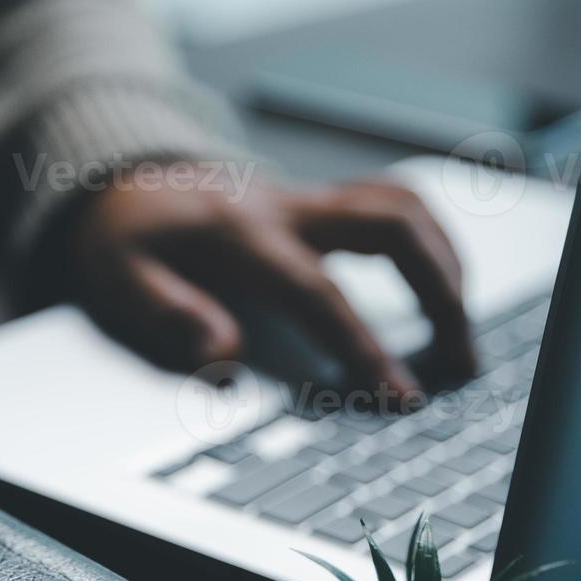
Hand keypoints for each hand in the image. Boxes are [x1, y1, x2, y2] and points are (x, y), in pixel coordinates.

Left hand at [69, 171, 475, 395]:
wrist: (119, 184)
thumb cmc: (122, 241)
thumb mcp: (118, 281)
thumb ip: (169, 315)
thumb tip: (223, 357)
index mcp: (240, 234)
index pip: (319, 293)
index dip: (364, 346)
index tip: (402, 396)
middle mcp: (285, 207)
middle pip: (391, 227)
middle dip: (440, 292)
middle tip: (462, 362)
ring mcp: (307, 199)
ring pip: (401, 205)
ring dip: (445, 260)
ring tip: (462, 328)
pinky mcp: (318, 202)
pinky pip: (390, 203)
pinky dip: (428, 238)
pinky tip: (439, 281)